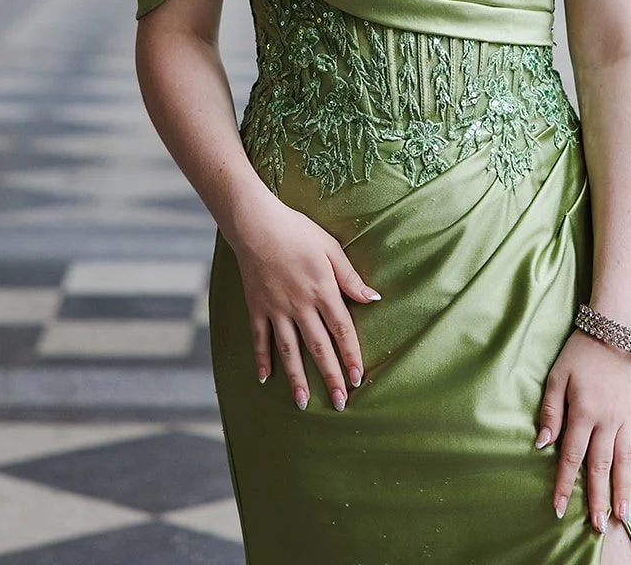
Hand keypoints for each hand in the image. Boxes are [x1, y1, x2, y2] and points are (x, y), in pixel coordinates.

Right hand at [227, 195, 380, 411]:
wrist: (257, 225)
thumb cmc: (299, 232)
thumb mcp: (332, 249)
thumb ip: (351, 278)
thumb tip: (373, 299)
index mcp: (323, 291)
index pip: (342, 331)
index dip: (351, 356)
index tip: (359, 379)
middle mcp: (300, 306)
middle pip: (319, 347)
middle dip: (330, 376)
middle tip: (339, 403)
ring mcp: (276, 309)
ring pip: (289, 351)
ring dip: (297, 379)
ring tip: (304, 404)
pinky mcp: (256, 308)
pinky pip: (260, 339)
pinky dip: (262, 359)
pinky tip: (266, 379)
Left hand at [539, 329, 630, 534]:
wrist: (615, 331)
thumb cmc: (579, 354)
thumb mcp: (556, 377)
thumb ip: (550, 412)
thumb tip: (542, 445)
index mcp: (584, 412)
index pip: (571, 457)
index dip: (565, 485)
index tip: (559, 508)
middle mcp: (607, 420)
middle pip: (601, 466)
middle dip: (598, 498)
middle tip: (597, 527)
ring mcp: (626, 418)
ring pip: (624, 460)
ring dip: (622, 490)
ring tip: (621, 516)